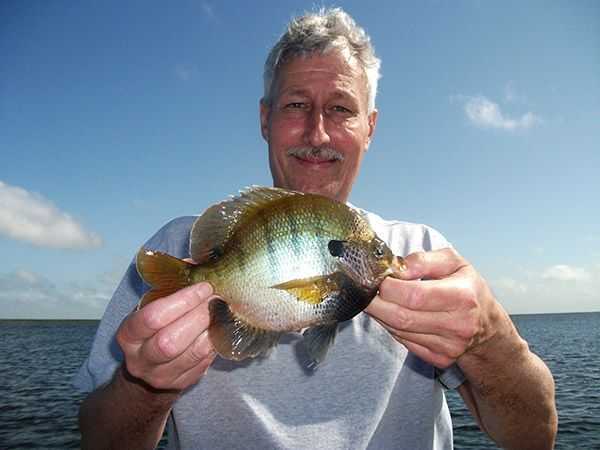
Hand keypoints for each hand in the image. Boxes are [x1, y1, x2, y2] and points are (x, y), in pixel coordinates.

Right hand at [116, 282, 216, 391]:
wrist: (150, 366)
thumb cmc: (155, 326)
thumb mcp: (153, 304)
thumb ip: (171, 286)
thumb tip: (197, 263)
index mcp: (129, 334)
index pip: (152, 317)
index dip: (182, 300)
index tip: (204, 286)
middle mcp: (140, 359)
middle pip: (169, 341)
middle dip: (198, 317)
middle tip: (217, 299)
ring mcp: (161, 376)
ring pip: (191, 355)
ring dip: (212, 330)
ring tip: (224, 311)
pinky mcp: (181, 384)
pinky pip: (204, 364)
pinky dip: (216, 343)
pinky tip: (222, 328)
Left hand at [366, 248, 504, 367]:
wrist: (486, 324)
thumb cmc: (466, 287)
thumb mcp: (452, 262)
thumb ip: (423, 260)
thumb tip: (396, 267)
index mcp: (462, 297)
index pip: (413, 295)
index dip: (387, 287)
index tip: (376, 278)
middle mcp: (458, 325)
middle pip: (401, 317)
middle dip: (375, 303)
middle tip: (363, 290)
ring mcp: (449, 346)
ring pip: (399, 331)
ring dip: (381, 315)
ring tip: (376, 299)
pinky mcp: (440, 358)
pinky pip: (404, 342)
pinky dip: (391, 327)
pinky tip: (390, 314)